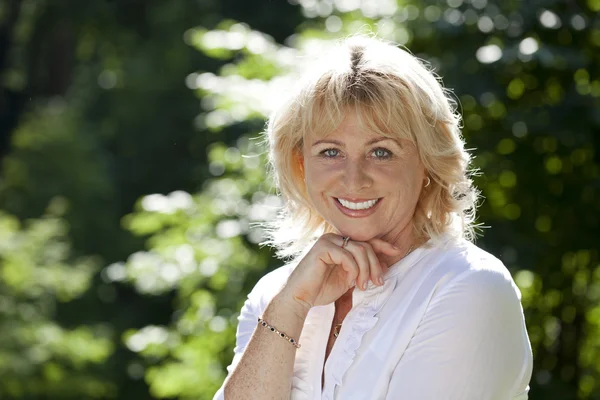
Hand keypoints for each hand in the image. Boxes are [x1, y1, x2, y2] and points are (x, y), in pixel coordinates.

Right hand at [279, 233, 404, 313]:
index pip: (366, 240)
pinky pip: (347, 256)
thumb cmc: (321, 289)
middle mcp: (335, 238)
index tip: (397, 252)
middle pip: (366, 245)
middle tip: (378, 283)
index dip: (383, 245)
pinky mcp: (322, 248)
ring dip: (366, 270)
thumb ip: (362, 270)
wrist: (300, 298)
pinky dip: (353, 270)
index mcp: (341, 244)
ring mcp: (328, 241)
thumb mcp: (349, 279)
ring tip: (364, 285)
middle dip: (376, 265)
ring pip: (359, 249)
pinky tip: (351, 281)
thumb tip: (384, 266)